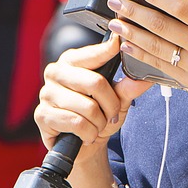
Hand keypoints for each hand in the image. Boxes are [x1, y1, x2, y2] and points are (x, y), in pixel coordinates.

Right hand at [35, 35, 142, 162]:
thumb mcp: (117, 100)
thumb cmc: (98, 116)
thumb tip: (144, 77)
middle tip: (112, 115)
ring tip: (96, 125)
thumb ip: (129, 87)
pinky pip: (77, 123)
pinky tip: (85, 134)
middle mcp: (56, 72)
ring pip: (88, 107)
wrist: (83, 145)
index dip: (108, 49)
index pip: (94, 53)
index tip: (119, 43)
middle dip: (111, 105)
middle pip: (95, 82)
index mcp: (72, 61)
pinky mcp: (42, 115)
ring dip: (99, 123)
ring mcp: (47, 93)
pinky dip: (89, 133)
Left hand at [105, 0, 187, 113]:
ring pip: (157, 47)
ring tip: (115, 21)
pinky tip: (128, 45)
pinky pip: (160, 66)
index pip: (182, 8)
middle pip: (163, 27)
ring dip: (132, 33)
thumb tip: (173, 4)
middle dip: (135, 12)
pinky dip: (141, 55)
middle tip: (117, 1)